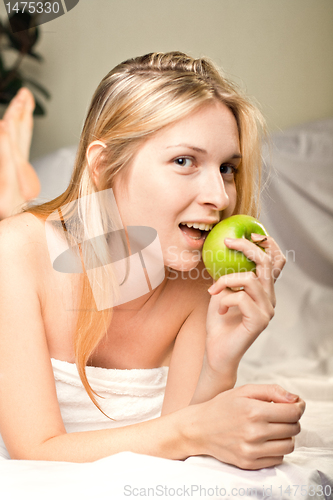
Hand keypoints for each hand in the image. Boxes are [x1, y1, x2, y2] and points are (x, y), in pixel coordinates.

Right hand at [187, 384, 304, 469]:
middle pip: (293, 429)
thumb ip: (272, 391)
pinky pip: (278, 459)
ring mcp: (252, 451)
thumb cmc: (222, 406)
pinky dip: (276, 449)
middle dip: (291, 420)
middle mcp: (254, 433)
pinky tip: (265, 440)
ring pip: (289, 446)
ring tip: (274, 428)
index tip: (295, 405)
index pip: (293, 413)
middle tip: (280, 415)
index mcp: (254, 411)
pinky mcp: (249, 463)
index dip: (298, 407)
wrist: (199, 428)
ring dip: (286, 436)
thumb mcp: (245, 390)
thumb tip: (295, 399)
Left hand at [205, 235, 285, 372]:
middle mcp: (270, 298)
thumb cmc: (218, 323)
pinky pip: (241, 297)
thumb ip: (228, 275)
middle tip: (228, 241)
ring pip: (249, 279)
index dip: (268, 244)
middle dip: (247, 247)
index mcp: (264, 290)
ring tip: (214, 290)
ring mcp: (267, 310)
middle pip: (267, 263)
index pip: (275, 262)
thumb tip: (222, 249)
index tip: (252, 233)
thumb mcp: (221, 292)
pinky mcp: (260, 321)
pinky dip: (225, 299)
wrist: (216, 351)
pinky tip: (221, 309)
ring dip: (226, 280)